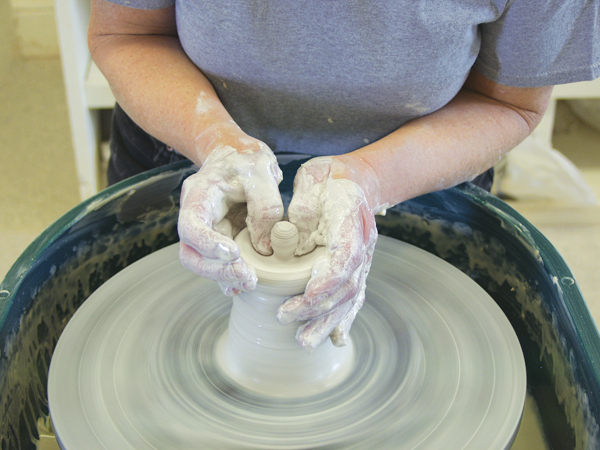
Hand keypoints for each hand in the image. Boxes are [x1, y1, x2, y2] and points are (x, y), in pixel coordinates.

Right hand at [178, 140, 283, 295]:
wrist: (239, 156)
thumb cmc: (247, 160)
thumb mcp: (261, 171)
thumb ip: (265, 205)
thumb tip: (263, 247)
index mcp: (198, 195)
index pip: (190, 225)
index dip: (207, 244)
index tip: (233, 254)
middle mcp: (196, 216)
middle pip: (191, 253)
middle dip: (216, 269)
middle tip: (246, 277)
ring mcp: (206, 231)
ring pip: (202, 263)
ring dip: (224, 277)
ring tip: (250, 282)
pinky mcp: (220, 240)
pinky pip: (218, 264)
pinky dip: (228, 277)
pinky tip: (242, 286)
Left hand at [277, 157, 380, 351]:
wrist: (356, 180)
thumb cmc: (329, 179)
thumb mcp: (313, 178)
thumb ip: (303, 202)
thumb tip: (291, 231)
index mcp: (350, 221)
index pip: (345, 258)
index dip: (328, 280)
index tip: (306, 295)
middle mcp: (362, 244)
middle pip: (347, 285)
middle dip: (318, 308)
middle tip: (286, 317)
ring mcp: (362, 259)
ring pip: (350, 297)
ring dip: (327, 321)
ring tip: (305, 341)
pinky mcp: (355, 269)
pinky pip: (352, 297)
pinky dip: (344, 318)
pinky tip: (336, 339)